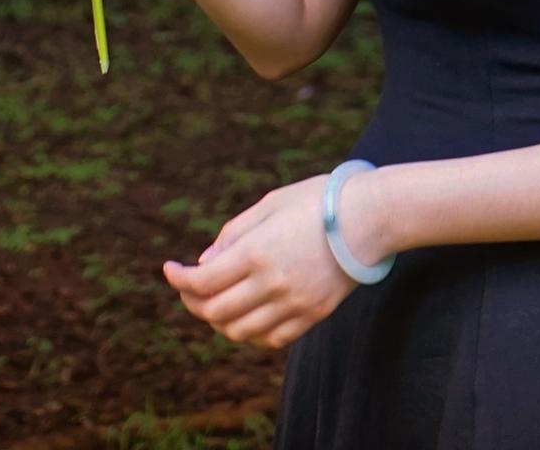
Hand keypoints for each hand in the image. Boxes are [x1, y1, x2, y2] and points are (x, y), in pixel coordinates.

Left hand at [160, 172, 386, 349]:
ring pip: (239, 332)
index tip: (170, 269)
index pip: (202, 282)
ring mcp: (293, 305)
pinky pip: (269, 339)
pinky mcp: (311, 317)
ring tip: (215, 301)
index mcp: (257, 252)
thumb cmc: (318, 201)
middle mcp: (272, 284)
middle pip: (214, 312)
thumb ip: (234, 233)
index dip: (179, 279)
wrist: (370, 218)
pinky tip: (246, 314)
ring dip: (218, 320)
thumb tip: (205, 263)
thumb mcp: (270, 205)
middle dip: (193, 302)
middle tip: (189, 288)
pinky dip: (249, 332)